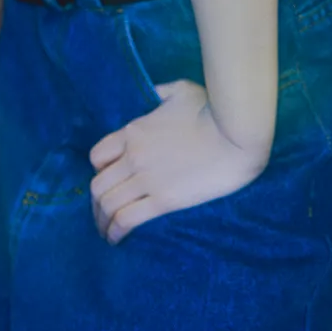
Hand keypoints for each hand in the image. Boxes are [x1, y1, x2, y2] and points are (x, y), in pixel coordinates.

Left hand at [88, 80, 270, 243]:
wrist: (236, 134)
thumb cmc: (212, 110)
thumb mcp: (180, 91)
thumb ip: (161, 92)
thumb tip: (154, 94)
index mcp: (134, 131)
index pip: (97, 156)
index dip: (98, 171)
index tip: (107, 180)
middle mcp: (133, 156)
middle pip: (98, 185)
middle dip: (95, 202)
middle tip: (102, 214)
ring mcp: (146, 178)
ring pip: (108, 204)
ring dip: (102, 221)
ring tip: (106, 233)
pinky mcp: (164, 199)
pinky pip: (127, 218)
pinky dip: (116, 231)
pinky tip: (116, 239)